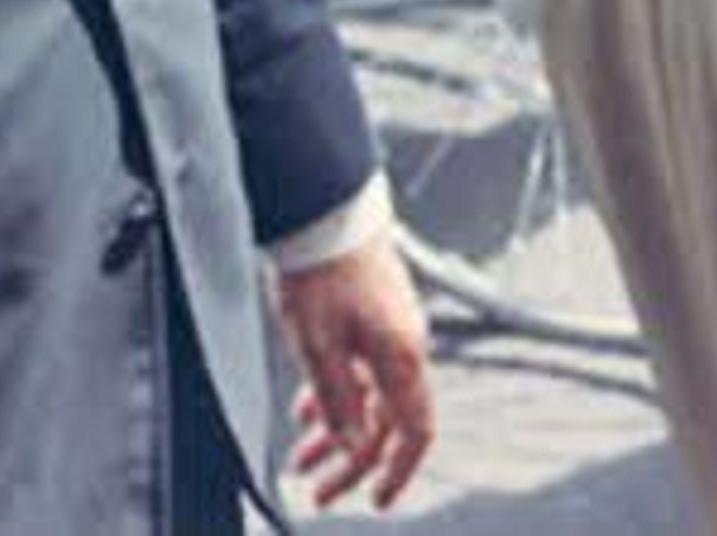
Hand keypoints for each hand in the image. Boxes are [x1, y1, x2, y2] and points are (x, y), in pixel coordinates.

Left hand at [275, 232, 434, 509]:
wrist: (327, 216)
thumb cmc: (323, 274)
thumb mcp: (318, 347)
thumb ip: (338, 401)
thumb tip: (352, 447)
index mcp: (402, 357)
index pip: (414, 430)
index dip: (398, 470)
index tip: (377, 499)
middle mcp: (406, 348)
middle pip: (386, 421)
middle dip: (351, 462)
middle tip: (320, 492)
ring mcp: (392, 333)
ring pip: (369, 398)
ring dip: (337, 432)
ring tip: (302, 459)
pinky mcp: (375, 320)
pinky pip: (362, 373)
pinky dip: (336, 398)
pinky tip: (306, 410)